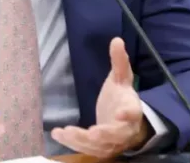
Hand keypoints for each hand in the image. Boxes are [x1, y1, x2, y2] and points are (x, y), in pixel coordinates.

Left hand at [51, 38, 149, 157]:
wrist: (126, 123)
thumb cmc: (122, 98)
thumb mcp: (121, 79)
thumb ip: (119, 61)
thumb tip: (116, 40)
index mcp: (132, 110)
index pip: (132, 113)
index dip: (128, 114)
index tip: (121, 113)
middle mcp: (124, 130)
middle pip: (116, 135)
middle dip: (104, 134)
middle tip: (91, 132)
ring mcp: (112, 142)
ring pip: (99, 146)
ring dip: (82, 141)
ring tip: (65, 132)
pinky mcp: (100, 149)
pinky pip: (87, 149)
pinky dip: (72, 143)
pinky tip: (57, 134)